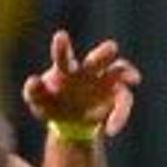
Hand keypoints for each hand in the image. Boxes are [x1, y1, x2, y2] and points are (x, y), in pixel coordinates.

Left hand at [21, 30, 140, 136]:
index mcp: (66, 68)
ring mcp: (105, 81)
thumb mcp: (38, 100)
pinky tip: (110, 130)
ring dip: (127, 72)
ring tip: (134, 78)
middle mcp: (88, 70)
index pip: (63, 55)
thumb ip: (34, 91)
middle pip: (98, 57)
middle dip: (104, 53)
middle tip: (111, 48)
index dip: (62, 46)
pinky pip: (124, 101)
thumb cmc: (53, 103)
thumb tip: (32, 81)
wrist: (70, 121)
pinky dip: (119, 115)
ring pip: (120, 70)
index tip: (60, 36)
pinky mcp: (117, 96)